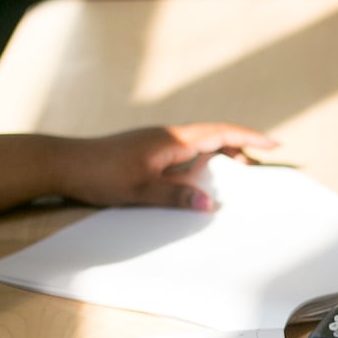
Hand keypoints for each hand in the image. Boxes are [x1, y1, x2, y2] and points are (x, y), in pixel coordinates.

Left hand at [55, 123, 278, 212]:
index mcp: (172, 140)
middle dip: (240, 152)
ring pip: (200, 147)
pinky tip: (199, 183)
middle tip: (258, 173)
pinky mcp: (148, 152)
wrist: (62, 163)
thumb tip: (210, 203)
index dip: (249, 138)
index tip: (275, 145)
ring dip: (220, 160)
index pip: (220, 133)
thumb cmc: (99, 174)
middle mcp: (168, 137)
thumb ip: (177, 195)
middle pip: (215, 138)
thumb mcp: (140, 190)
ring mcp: (157, 143)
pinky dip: (201, 166)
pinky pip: (185, 155)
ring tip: (235, 181)